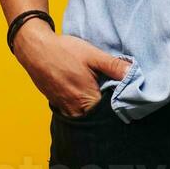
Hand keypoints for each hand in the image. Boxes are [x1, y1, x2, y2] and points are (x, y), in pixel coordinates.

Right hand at [12, 22, 130, 116]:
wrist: (35, 50)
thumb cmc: (63, 51)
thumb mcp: (92, 55)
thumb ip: (113, 66)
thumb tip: (134, 74)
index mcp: (87, 99)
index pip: (109, 114)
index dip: (119, 109)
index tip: (127, 102)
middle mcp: (75, 109)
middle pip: (96, 119)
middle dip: (107, 113)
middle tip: (116, 100)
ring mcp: (64, 109)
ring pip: (84, 118)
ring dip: (93, 112)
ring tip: (102, 100)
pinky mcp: (57, 104)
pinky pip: (73, 113)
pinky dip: (81, 109)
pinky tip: (86, 97)